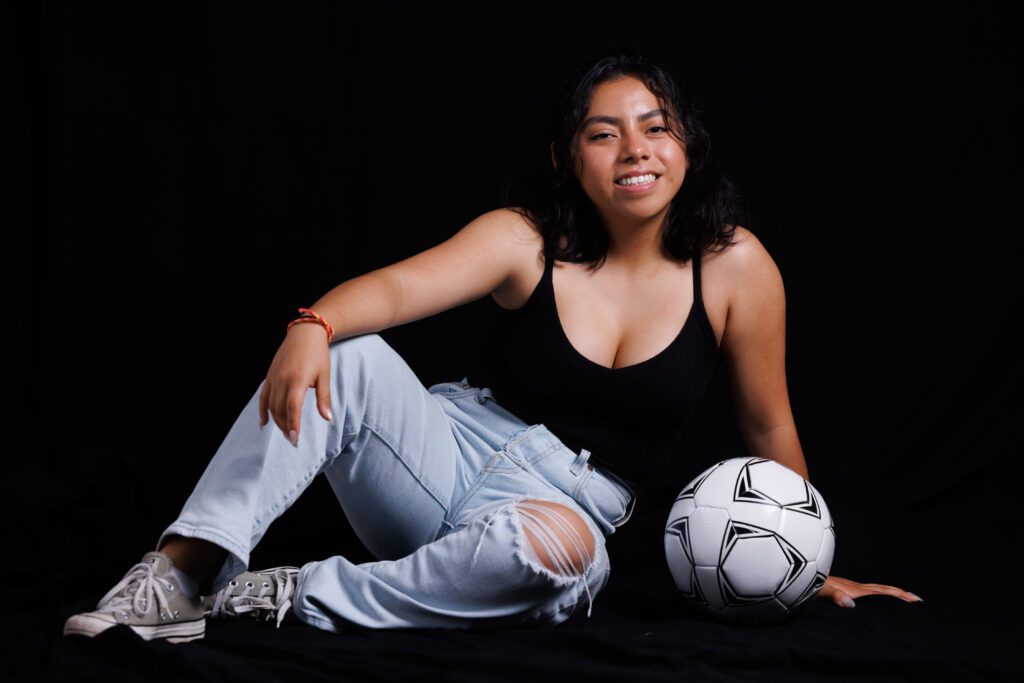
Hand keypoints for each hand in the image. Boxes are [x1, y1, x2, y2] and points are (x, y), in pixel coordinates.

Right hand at [258, 323, 334, 446]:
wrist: (305, 333)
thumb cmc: (318, 354)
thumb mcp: (325, 375)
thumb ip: (324, 398)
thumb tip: (327, 418)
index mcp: (298, 380)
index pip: (293, 408)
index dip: (293, 425)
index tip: (295, 439)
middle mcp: (282, 380)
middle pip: (280, 410)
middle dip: (286, 428)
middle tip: (293, 441)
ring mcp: (274, 378)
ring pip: (271, 406)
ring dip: (277, 421)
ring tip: (286, 433)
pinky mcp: (269, 376)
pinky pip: (263, 397)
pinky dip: (263, 411)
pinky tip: (264, 423)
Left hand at [817, 574, 922, 607]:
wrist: (795, 575)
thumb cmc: (807, 585)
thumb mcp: (821, 591)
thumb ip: (835, 596)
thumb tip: (851, 603)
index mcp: (854, 589)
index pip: (882, 592)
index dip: (898, 595)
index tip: (915, 599)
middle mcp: (854, 586)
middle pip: (882, 589)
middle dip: (900, 593)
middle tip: (917, 599)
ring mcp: (848, 586)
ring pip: (875, 589)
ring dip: (890, 593)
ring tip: (903, 598)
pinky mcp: (842, 589)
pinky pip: (866, 592)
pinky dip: (878, 594)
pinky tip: (875, 598)